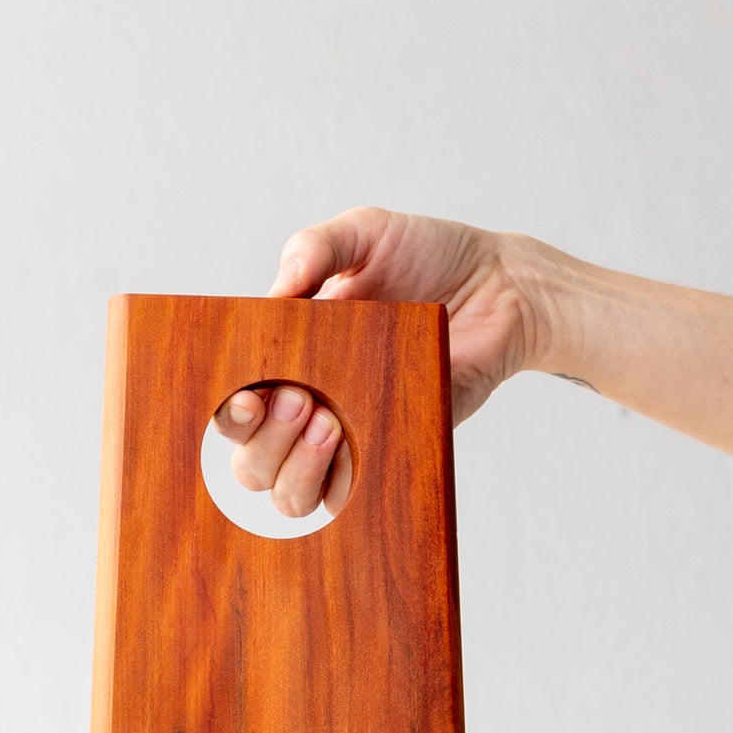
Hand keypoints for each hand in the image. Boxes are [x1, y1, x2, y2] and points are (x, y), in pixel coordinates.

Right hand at [212, 208, 550, 516]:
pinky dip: (345, 484)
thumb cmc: (430, 257)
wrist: (503, 285)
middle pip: (251, 465)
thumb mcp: (364, 234)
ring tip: (330, 422)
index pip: (236, 408)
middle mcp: (312, 406)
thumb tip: (278, 290)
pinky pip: (357, 497)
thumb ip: (314, 248)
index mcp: (289, 358)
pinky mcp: (397, 452)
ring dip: (297, 468)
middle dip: (265, 442)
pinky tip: (355, 445)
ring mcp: (352, 438)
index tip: (248, 395)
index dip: (229, 414)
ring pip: (292, 498)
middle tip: (303, 400)